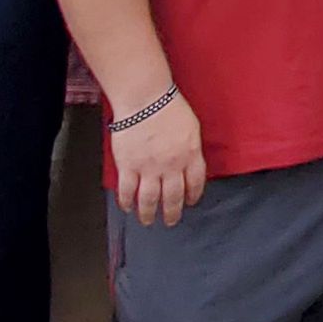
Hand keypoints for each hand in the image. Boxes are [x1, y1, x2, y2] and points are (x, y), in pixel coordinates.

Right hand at [113, 91, 207, 225]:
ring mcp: (149, 168)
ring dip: (149, 213)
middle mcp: (172, 167)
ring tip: (148, 221)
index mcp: (191, 156)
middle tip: (170, 221)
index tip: (190, 202)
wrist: (145, 100)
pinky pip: (128, 190)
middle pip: (173, 197)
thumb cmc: (169, 107)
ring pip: (150, 200)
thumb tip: (192, 163)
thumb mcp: (192, 128)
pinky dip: (127, 202)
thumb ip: (192, 148)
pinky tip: (128, 207)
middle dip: (172, 212)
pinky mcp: (129, 166)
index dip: (193, 195)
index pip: (195, 183)